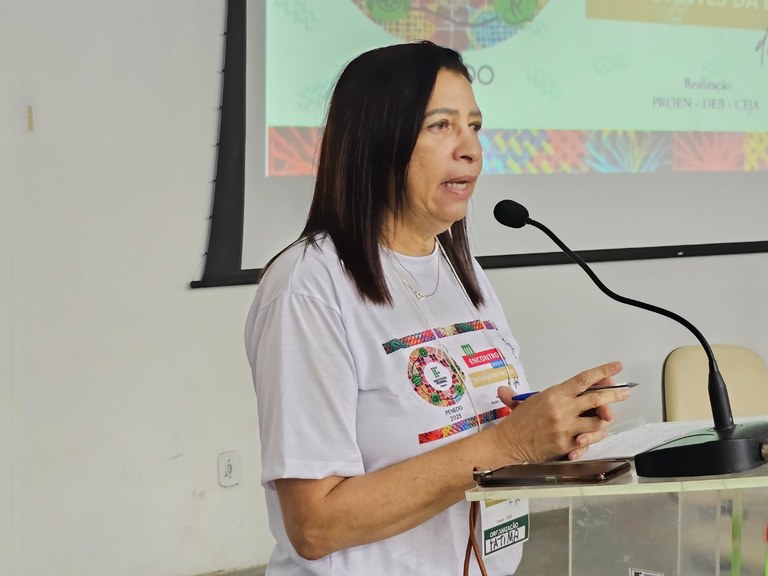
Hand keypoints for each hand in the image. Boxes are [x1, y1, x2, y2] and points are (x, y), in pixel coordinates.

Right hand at [493, 361, 630, 462]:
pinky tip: (595, 435)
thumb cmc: (519, 420)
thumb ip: (552, 392)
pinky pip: (589, 440)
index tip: (616, 367)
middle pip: (597, 399)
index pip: (584, 379)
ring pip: (598, 421)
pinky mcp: (567, 444)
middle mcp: (562, 409)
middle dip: (615, 395)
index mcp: (555, 394)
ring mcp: (566, 427)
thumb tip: (571, 383)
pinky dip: (594, 437)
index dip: (603, 372)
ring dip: (604, 420)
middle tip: (625, 392)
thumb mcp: (532, 399)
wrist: (509, 441)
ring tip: (606, 419)